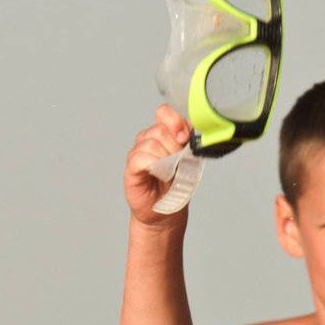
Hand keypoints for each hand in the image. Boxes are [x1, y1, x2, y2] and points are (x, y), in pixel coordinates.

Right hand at [124, 105, 191, 223]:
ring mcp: (138, 153)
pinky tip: (158, 174)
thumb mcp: (188, 162)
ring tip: (169, 173)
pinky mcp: (132, 168)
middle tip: (179, 163)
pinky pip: (139, 158)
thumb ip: (189, 145)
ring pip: (150, 143)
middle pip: (159, 130)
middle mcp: (147, 140)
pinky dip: (152, 165)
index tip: (184, 138)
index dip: (175, 121)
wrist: (165, 212)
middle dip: (174, 147)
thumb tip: (192, 136)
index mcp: (162, 135)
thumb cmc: (175, 187)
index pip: (164, 112)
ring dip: (165, 158)